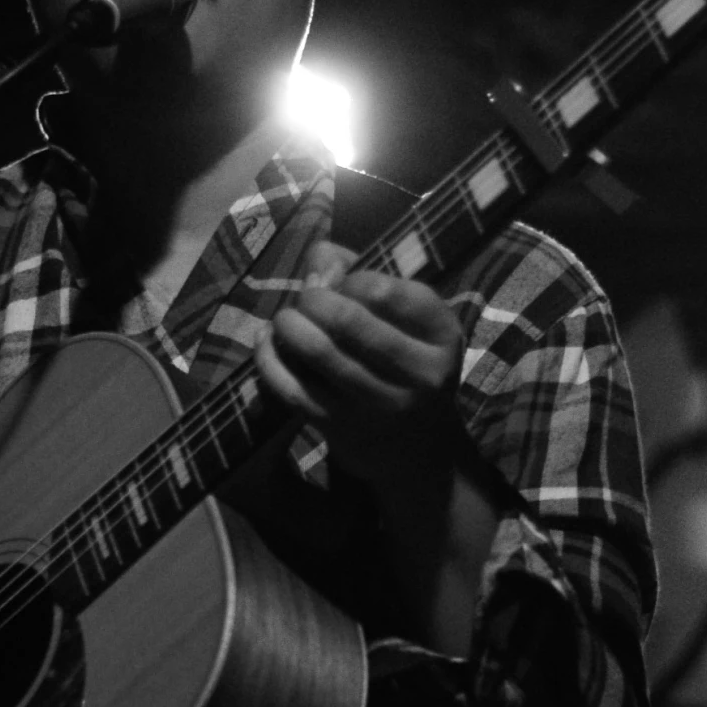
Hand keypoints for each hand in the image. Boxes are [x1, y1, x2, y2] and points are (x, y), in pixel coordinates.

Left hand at [253, 240, 466, 505]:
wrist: (419, 452)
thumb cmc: (408, 365)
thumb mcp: (409, 321)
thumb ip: (366, 276)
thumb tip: (318, 255)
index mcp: (442, 334)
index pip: (383, 291)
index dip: (348, 277)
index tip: (337, 279)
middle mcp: (418, 372)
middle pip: (347, 320)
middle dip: (311, 298)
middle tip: (303, 296)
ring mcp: (380, 405)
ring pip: (318, 353)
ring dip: (288, 325)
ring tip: (284, 318)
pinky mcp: (343, 428)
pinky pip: (294, 388)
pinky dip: (269, 360)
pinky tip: (265, 341)